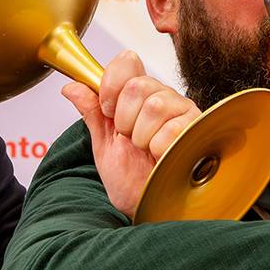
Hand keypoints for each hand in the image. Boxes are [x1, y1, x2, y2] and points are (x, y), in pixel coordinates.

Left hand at [61, 50, 200, 217]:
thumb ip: (91, 112)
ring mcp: (183, 112)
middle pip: (138, 85)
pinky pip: (172, 130)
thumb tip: (71, 86)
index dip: (111, 84)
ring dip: (141, 136)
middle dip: (124, 119)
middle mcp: (164, 98)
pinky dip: (159, 149)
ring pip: (155, 106)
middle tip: (129, 138)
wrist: (148, 207)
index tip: (107, 109)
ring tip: (146, 150)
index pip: (127, 62)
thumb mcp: (103, 144)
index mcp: (139, 96)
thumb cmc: (131, 179)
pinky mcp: (198, 130)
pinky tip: (162, 157)